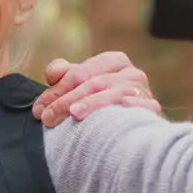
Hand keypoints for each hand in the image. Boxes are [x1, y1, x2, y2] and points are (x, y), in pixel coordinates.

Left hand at [30, 51, 161, 127]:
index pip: (81, 72)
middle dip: (68, 100)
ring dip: (93, 103)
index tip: (40, 108)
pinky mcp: (153, 110)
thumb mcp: (80, 86)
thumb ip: (64, 74)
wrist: (130, 130)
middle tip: (48, 118)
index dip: (58, 89)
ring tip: (74, 114)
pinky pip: (144, 107)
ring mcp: (144, 91)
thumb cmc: (100, 103)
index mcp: (114, 61)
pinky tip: (122, 107)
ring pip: (115, 94)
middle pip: (95, 83)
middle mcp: (131, 73)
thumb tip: (53, 73)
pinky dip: (133, 106)